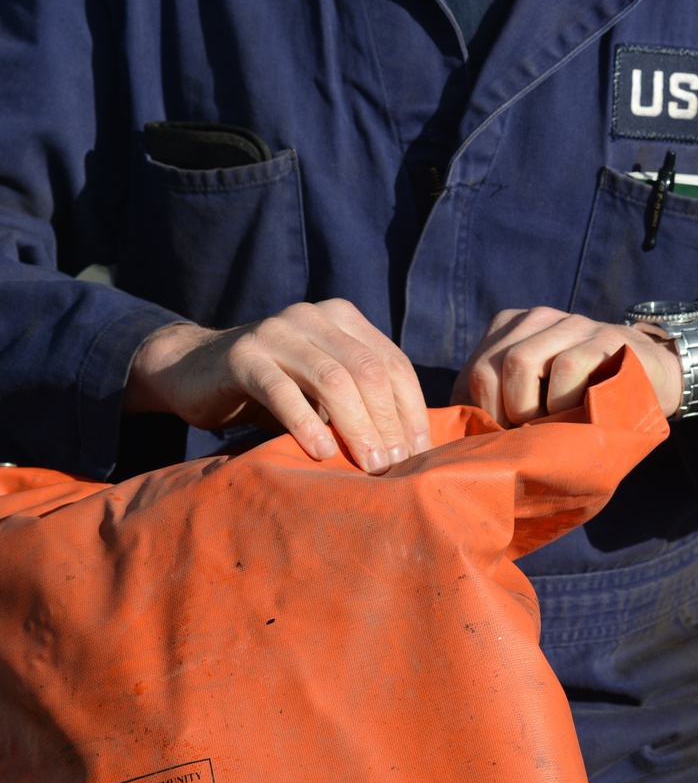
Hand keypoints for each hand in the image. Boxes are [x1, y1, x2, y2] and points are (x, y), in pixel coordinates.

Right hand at [124, 300, 431, 473]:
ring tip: (370, 466)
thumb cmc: (270, 387)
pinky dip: (306, 423)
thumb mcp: (319, 388)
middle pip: (368, 371)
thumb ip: (358, 400)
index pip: (392, 363)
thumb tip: (411, 448)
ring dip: (356, 427)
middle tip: (396, 466)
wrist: (192, 370)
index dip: (411, 409)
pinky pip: (282, 391)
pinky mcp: (243, 356)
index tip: (421, 454)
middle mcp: (313, 316)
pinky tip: (321, 453)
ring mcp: (277, 331)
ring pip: (332, 379)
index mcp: (342, 318)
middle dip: (388, 422)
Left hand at [452, 307, 683, 425]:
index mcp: (511, 328)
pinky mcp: (604, 337)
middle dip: (503, 414)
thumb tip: (451, 442)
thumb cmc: (581, 399)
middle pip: (490, 367)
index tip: (505, 439)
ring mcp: (571, 323)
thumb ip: (497, 404)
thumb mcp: (534, 397)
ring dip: (530, 410)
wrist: (649, 379)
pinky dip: (564, 402)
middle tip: (527, 438)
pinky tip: (577, 414)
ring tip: (551, 428)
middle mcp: (537, 319)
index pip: (474, 372)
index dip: (483, 415)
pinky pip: (566, 368)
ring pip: (521, 362)